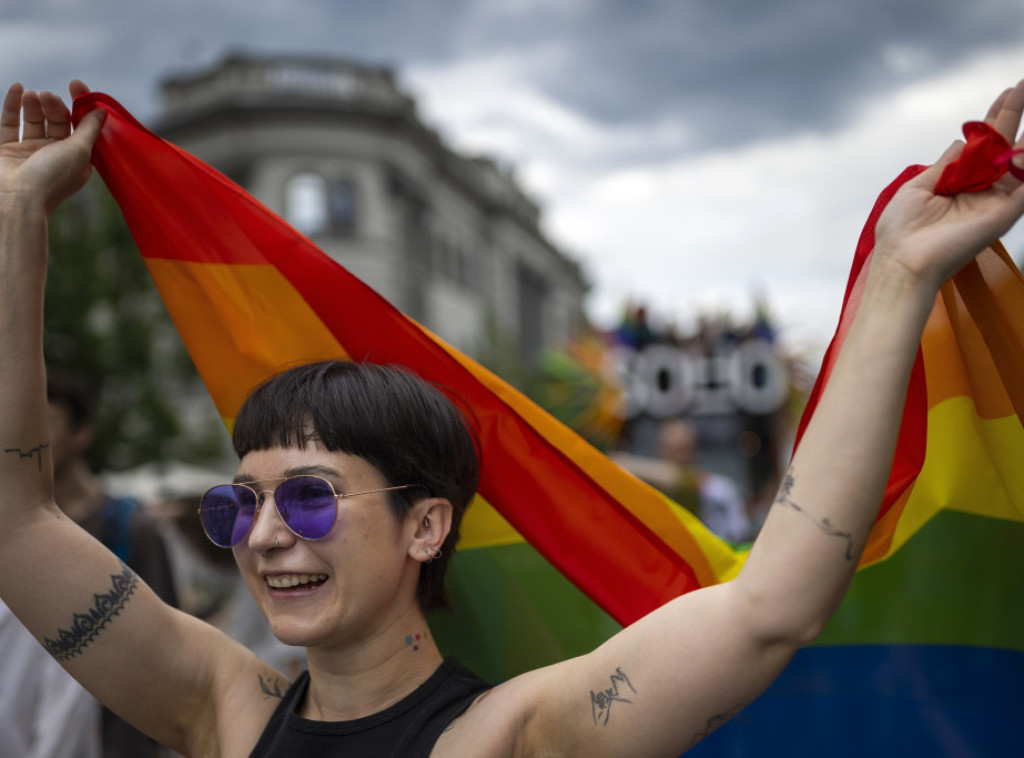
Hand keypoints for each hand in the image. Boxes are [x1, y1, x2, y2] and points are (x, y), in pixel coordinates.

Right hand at [0, 80, 103, 215]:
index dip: (79, 104)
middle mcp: (54, 155)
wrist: (16, 200)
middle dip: (54, 105)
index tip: (76, 84)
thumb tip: (102, 110)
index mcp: (76, 158)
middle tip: (48, 96)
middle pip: (57, 121)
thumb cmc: (52, 178)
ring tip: (32, 95)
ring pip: (34, 120)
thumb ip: (89, 129)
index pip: (80, 125)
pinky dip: (12, 105)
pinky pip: (10, 123)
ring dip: (34, 104)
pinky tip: (17, 88)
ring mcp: (29, 152)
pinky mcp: (6, 150)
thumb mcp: (79, 151)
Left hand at [873, 79, 1023, 290]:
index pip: (983, 142)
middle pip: (1005, 143)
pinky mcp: (1005, 213)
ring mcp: (995, 199)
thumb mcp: (918, 186)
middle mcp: (981, 188)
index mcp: (958, 181)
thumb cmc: (901, 230)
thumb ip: (946, 163)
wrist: (904, 261)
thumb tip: (964, 140)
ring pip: (1021, 160)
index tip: (1010, 91)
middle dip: (1015, 112)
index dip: (996, 116)